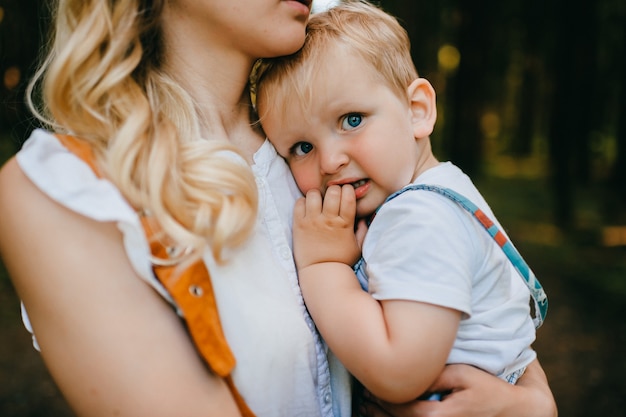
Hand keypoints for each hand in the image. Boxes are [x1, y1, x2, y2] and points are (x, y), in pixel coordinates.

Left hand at [293, 185, 359, 268]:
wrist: (320, 272)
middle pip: (332, 191)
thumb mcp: (358, 247)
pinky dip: (302, 202)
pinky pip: (299, 203)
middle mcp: (329, 220)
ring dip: (316, 195)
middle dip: (333, 190)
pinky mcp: (299, 225)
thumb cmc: (340, 260)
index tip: (345, 194)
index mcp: (345, 224)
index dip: (347, 190)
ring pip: (313, 194)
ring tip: (317, 201)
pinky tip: (307, 208)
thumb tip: (363, 219)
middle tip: (331, 196)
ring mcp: (313, 221)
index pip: (348, 196)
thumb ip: (362, 231)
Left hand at [357, 361, 556, 416]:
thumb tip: (409, 372)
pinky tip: (387, 416)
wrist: (516, 413)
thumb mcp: (462, 375)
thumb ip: (433, 374)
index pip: (398, 407)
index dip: (380, 397)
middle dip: (376, 411)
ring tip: (368, 408)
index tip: (369, 386)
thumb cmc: (489, 391)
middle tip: (363, 398)